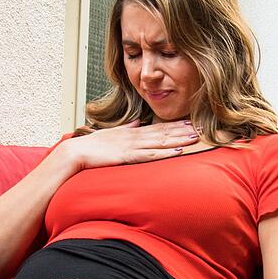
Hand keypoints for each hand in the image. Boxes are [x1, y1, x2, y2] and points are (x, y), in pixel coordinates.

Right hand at [59, 120, 198, 169]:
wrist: (76, 152)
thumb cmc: (91, 146)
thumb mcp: (111, 133)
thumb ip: (125, 128)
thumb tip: (135, 123)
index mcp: (131, 132)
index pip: (157, 127)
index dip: (175, 125)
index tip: (189, 122)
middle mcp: (134, 136)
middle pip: (164, 132)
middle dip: (183, 130)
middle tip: (200, 126)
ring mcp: (132, 146)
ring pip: (161, 142)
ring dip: (179, 139)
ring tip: (195, 137)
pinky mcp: (128, 156)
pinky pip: (151, 155)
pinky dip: (166, 153)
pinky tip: (178, 152)